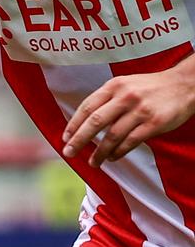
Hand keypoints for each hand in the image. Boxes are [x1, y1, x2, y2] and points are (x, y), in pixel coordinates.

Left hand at [61, 69, 194, 166]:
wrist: (185, 84)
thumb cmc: (151, 87)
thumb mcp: (125, 84)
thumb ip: (107, 99)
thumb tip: (84, 122)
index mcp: (114, 86)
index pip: (87, 107)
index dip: (74, 124)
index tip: (65, 138)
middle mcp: (125, 97)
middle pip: (95, 122)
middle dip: (79, 140)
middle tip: (69, 153)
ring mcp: (140, 110)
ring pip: (112, 135)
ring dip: (100, 152)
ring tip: (93, 162)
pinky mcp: (154, 123)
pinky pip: (131, 141)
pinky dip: (119, 152)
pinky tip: (112, 158)